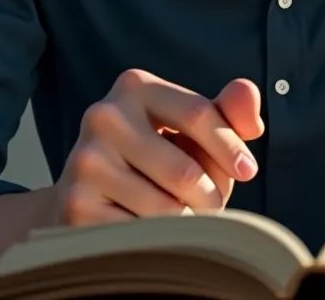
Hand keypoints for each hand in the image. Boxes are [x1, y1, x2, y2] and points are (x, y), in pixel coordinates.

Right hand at [53, 69, 264, 225]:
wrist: (90, 197)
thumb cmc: (157, 159)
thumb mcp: (193, 131)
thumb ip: (227, 110)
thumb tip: (249, 96)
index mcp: (135, 86)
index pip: (198, 114)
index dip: (231, 147)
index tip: (248, 170)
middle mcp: (104, 116)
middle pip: (185, 171)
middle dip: (209, 196)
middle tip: (208, 202)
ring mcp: (85, 160)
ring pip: (165, 209)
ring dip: (186, 221)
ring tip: (179, 214)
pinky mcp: (75, 205)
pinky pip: (140, 235)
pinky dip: (156, 239)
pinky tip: (148, 228)